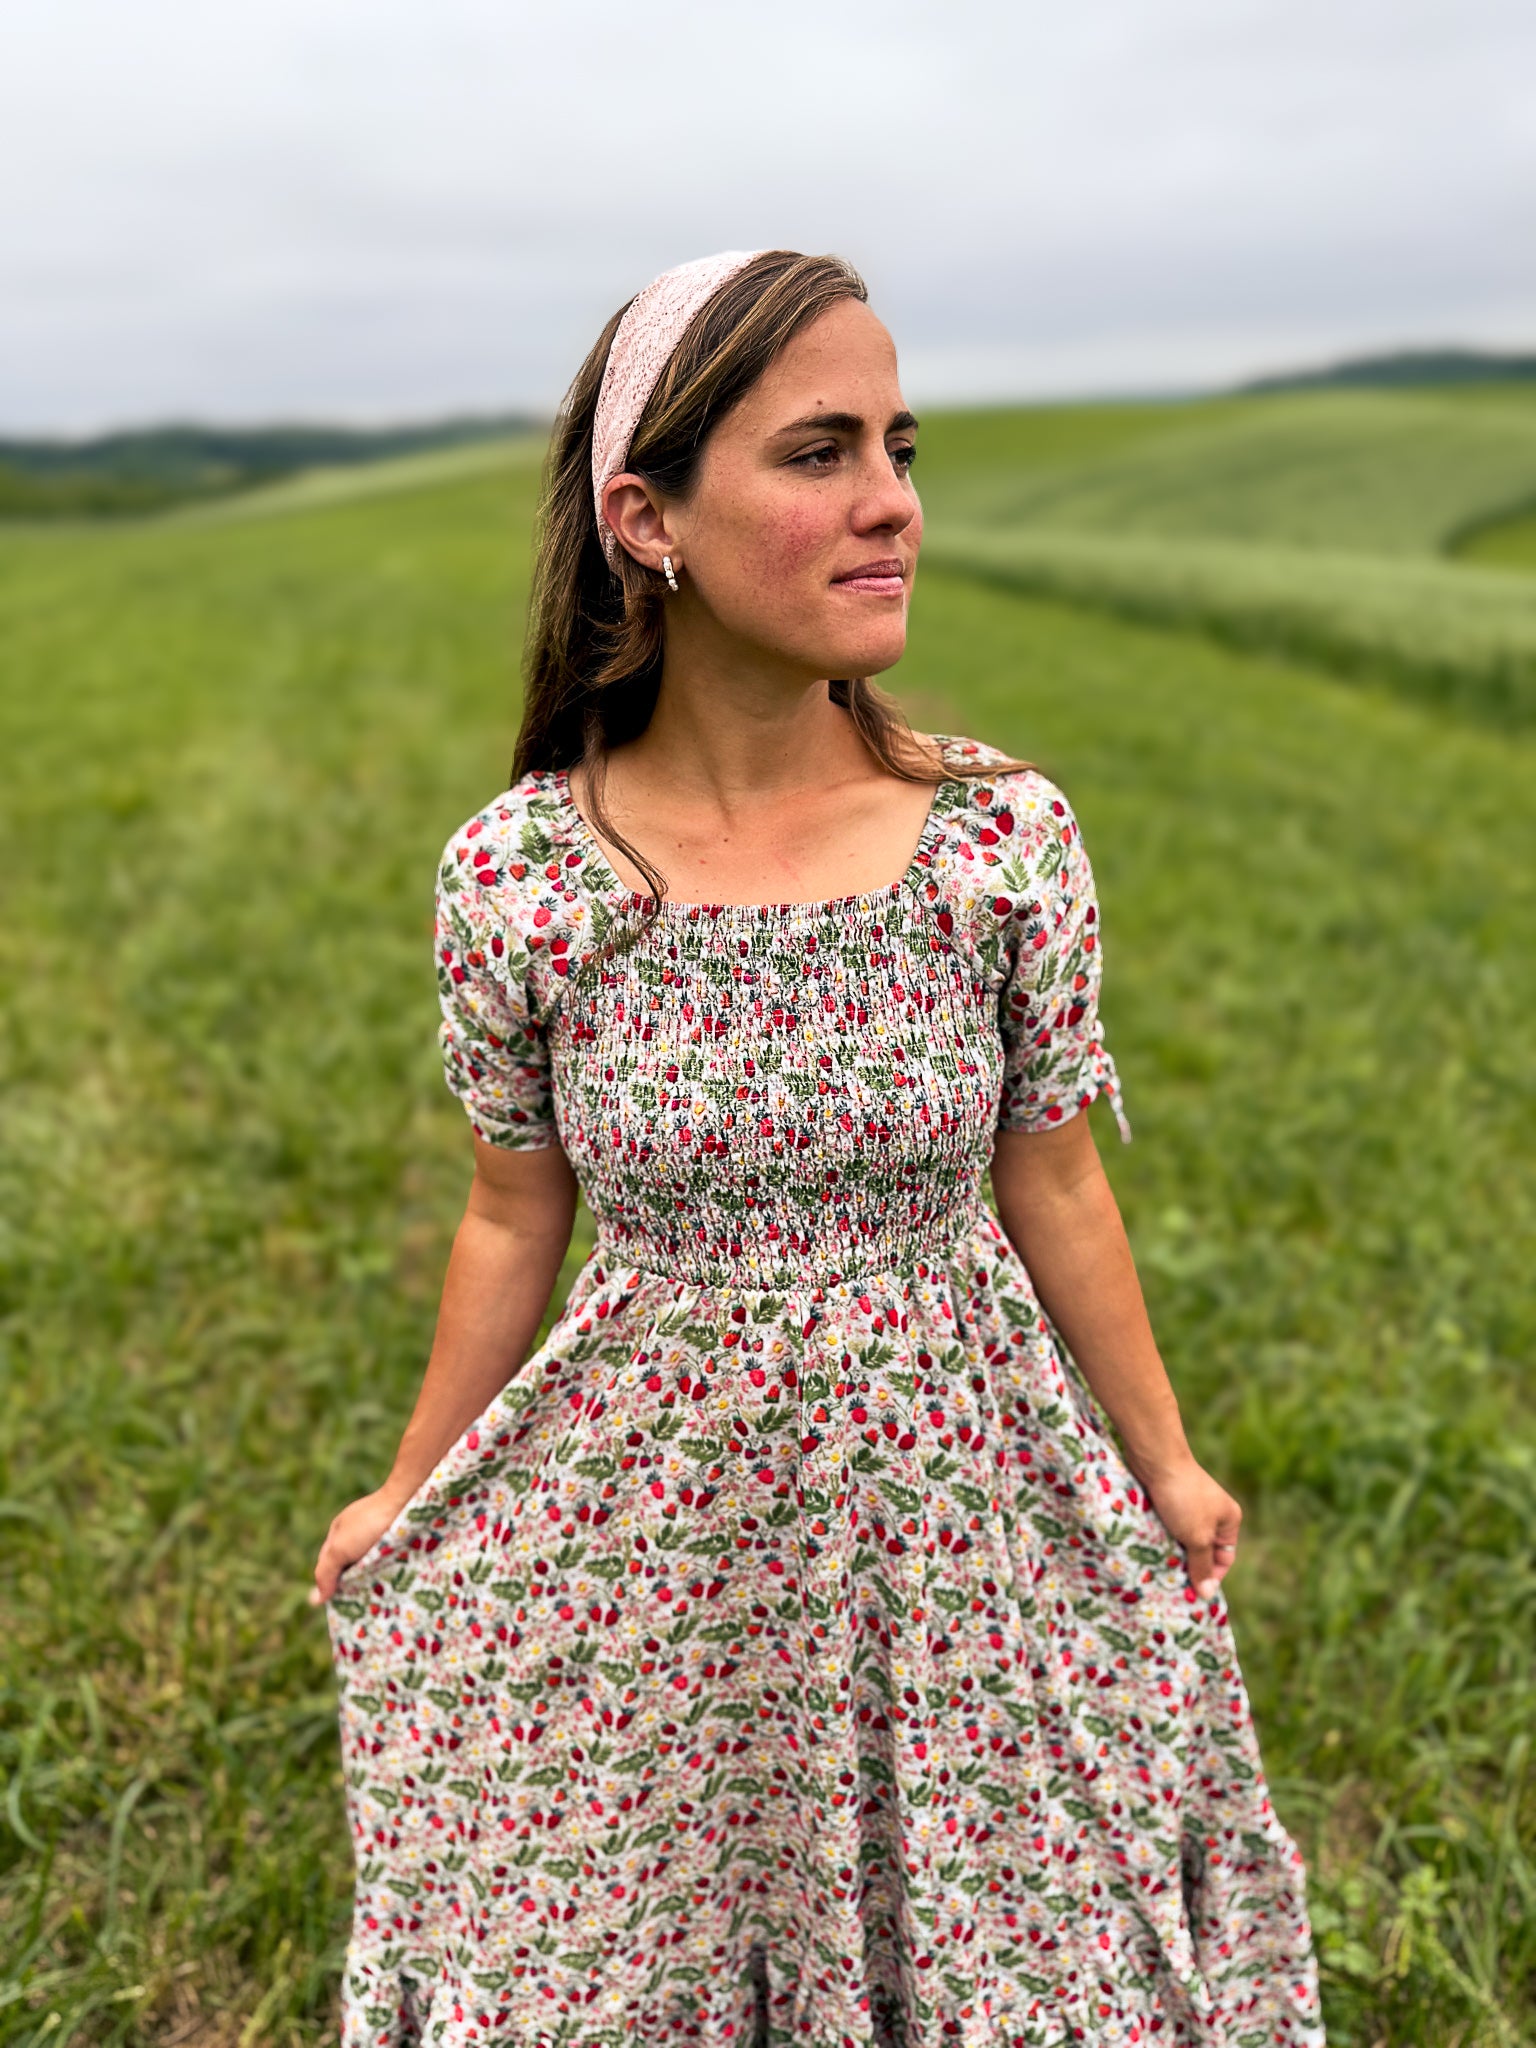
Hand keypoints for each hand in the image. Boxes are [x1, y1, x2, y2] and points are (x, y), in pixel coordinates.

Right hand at [310, 1485, 410, 1605]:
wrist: (406, 1500)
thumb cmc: (369, 1525)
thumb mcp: (340, 1549)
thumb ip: (325, 1573)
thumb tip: (315, 1600)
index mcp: (339, 1531)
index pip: (328, 1564)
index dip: (331, 1583)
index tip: (340, 1603)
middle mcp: (358, 1531)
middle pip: (350, 1564)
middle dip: (353, 1582)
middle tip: (361, 1602)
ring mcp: (379, 1533)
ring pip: (371, 1563)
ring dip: (373, 1576)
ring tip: (379, 1596)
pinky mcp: (398, 1537)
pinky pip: (389, 1558)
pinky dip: (389, 1568)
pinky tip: (394, 1580)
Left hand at [1134, 1454, 1241, 1598]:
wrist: (1157, 1460)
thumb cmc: (1183, 1499)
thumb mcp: (1197, 1537)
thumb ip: (1202, 1565)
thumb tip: (1208, 1595)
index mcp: (1229, 1521)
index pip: (1224, 1559)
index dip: (1209, 1576)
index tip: (1192, 1593)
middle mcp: (1213, 1514)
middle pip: (1202, 1551)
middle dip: (1189, 1567)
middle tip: (1173, 1586)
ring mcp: (1190, 1508)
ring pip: (1184, 1541)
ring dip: (1174, 1554)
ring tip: (1160, 1572)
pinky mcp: (1170, 1503)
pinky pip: (1169, 1529)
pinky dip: (1163, 1540)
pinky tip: (1151, 1553)